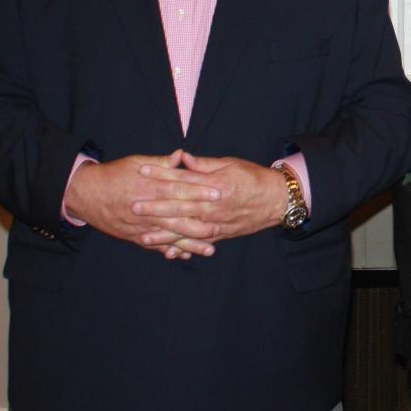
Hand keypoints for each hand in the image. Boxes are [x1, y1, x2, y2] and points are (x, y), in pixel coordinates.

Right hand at [64, 150, 220, 256]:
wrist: (85, 193)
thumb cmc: (114, 175)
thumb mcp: (137, 163)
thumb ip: (161, 163)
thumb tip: (181, 155)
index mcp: (150, 187)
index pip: (180, 188)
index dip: (200, 191)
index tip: (218, 193)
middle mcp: (147, 208)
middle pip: (178, 215)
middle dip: (201, 221)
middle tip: (221, 225)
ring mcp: (141, 225)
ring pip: (169, 236)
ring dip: (190, 243)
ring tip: (210, 249)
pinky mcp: (134, 236)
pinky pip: (155, 246)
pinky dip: (170, 251)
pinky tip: (185, 255)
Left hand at [132, 152, 289, 250]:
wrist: (277, 200)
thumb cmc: (254, 177)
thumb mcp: (230, 164)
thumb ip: (204, 164)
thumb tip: (181, 157)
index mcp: (215, 185)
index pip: (183, 179)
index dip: (162, 175)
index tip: (143, 171)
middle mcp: (214, 206)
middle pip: (180, 207)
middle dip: (155, 208)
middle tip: (134, 207)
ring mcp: (217, 223)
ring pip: (187, 230)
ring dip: (164, 234)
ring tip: (143, 237)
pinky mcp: (220, 234)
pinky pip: (199, 243)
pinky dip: (184, 249)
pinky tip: (168, 253)